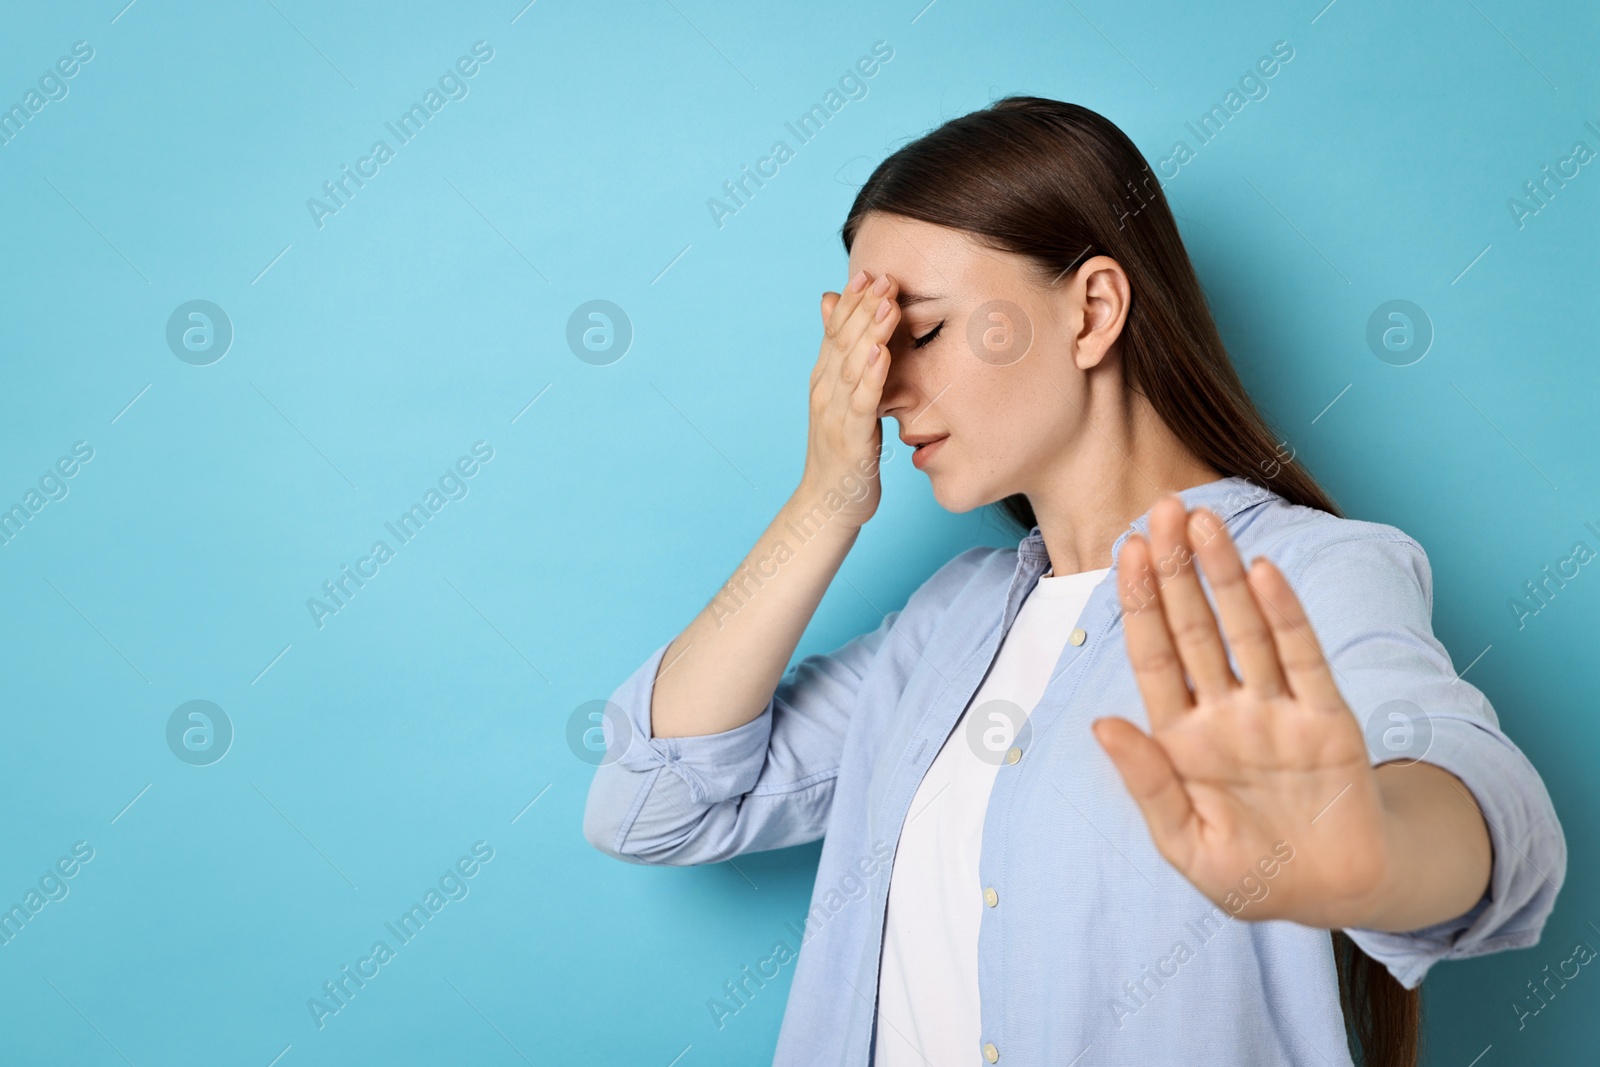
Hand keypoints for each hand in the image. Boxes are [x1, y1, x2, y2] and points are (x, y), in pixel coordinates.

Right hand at [798, 269, 899, 529]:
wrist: (827, 506)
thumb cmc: (842, 454)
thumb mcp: (842, 403)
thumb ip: (843, 364)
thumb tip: (839, 321)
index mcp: (824, 381)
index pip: (835, 332)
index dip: (851, 302)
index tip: (871, 272)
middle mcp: (824, 392)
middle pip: (842, 341)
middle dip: (862, 307)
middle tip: (884, 276)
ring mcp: (834, 415)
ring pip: (851, 365)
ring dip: (869, 332)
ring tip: (887, 303)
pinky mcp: (850, 439)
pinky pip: (862, 403)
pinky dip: (871, 376)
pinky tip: (883, 354)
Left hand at [1092, 495, 1394, 928]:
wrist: (1334, 896)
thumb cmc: (1252, 872)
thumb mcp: (1186, 844)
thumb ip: (1146, 784)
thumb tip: (1100, 725)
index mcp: (1181, 738)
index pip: (1154, 656)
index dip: (1140, 604)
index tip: (1124, 549)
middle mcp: (1226, 712)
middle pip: (1194, 628)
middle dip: (1176, 570)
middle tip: (1164, 508)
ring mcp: (1276, 711)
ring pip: (1245, 631)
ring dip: (1226, 576)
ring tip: (1207, 522)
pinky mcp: (1327, 721)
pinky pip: (1303, 660)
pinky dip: (1286, 618)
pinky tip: (1265, 574)